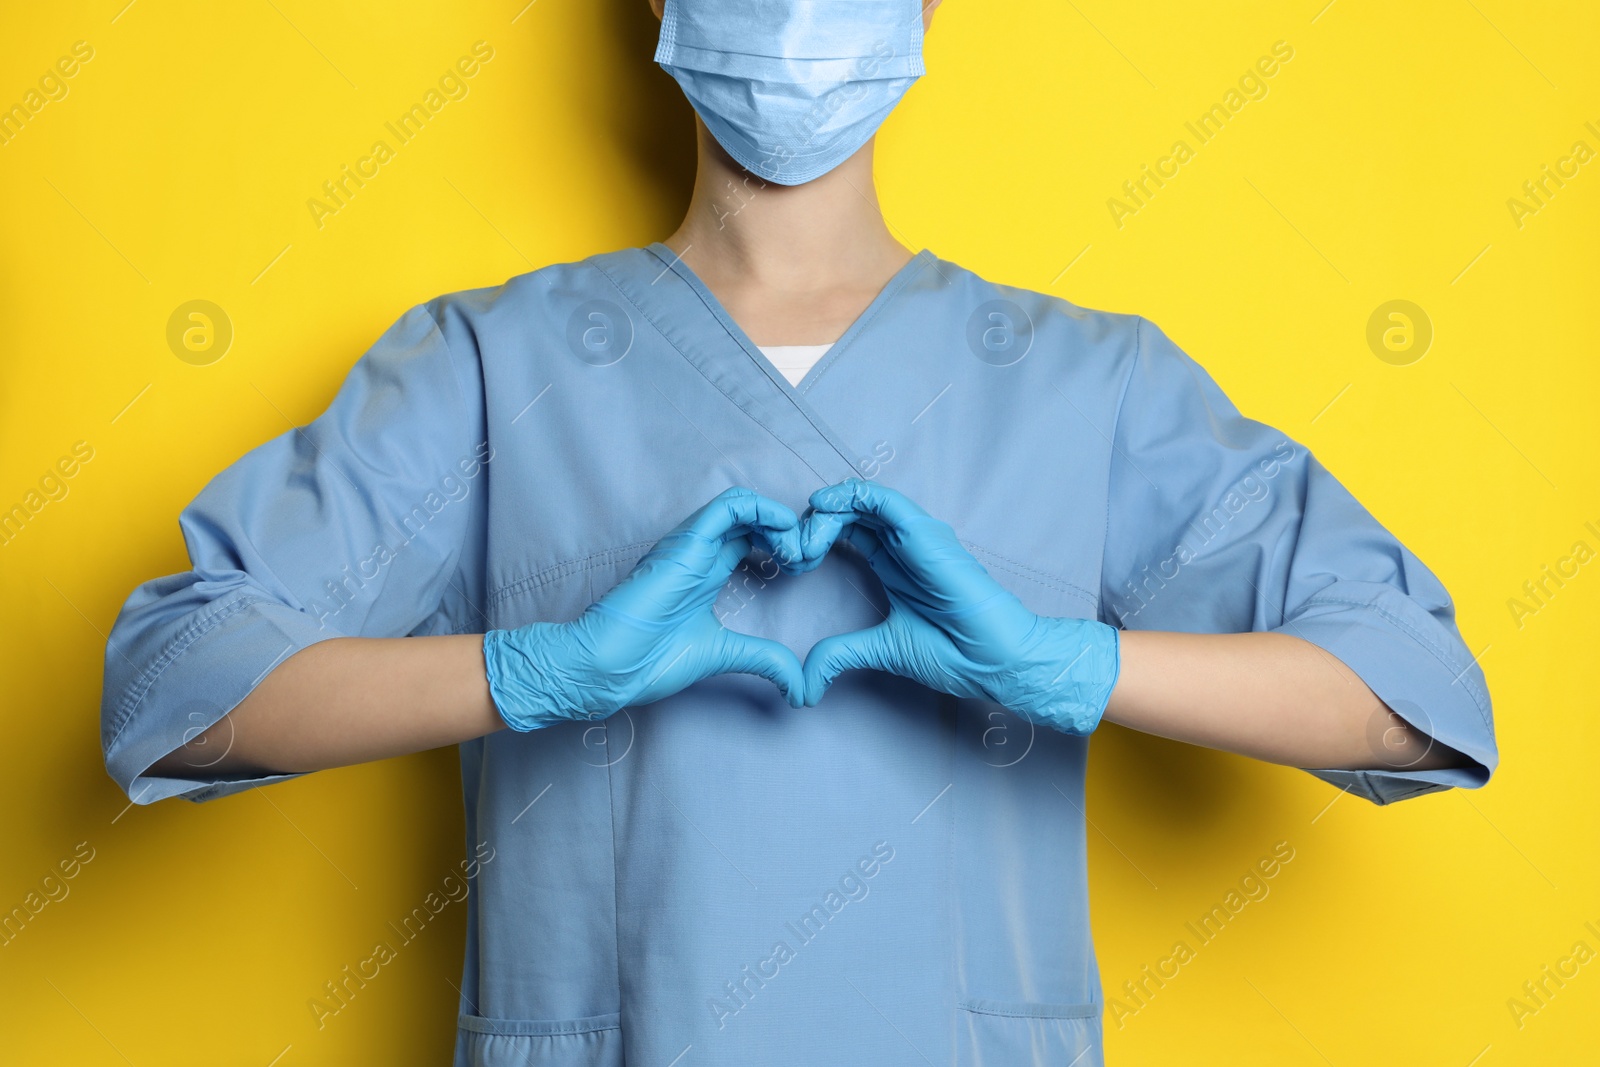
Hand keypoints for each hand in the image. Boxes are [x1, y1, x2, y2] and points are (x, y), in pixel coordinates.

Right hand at [483, 487, 805, 729]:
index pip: (753, 537)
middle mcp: (701, 552)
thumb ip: (763, 660)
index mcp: (707, 571)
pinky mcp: (685, 544)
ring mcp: (691, 545)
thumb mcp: (725, 655)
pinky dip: (761, 511)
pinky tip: (783, 533)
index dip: (786, 544)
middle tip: (809, 557)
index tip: (805, 567)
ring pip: (743, 505)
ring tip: (797, 550)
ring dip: (778, 520)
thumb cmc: (650, 660)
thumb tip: (801, 686)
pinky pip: (727, 508)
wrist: (609, 667)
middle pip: (753, 517)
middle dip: (789, 530)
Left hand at [800, 480, 1119, 733]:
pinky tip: (822, 509)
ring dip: (825, 513)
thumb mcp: (881, 649)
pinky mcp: (922, 532)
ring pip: (859, 501)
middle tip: (791, 552)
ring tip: (804, 539)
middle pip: (848, 513)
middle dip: (813, 524)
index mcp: (892, 564)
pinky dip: (848, 497)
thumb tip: (806, 682)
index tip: (791, 561)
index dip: (815, 537)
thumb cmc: (953, 653)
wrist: (992, 659)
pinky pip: (880, 499)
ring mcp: (914, 535)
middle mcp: (902, 544)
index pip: (847, 531)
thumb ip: (841, 654)